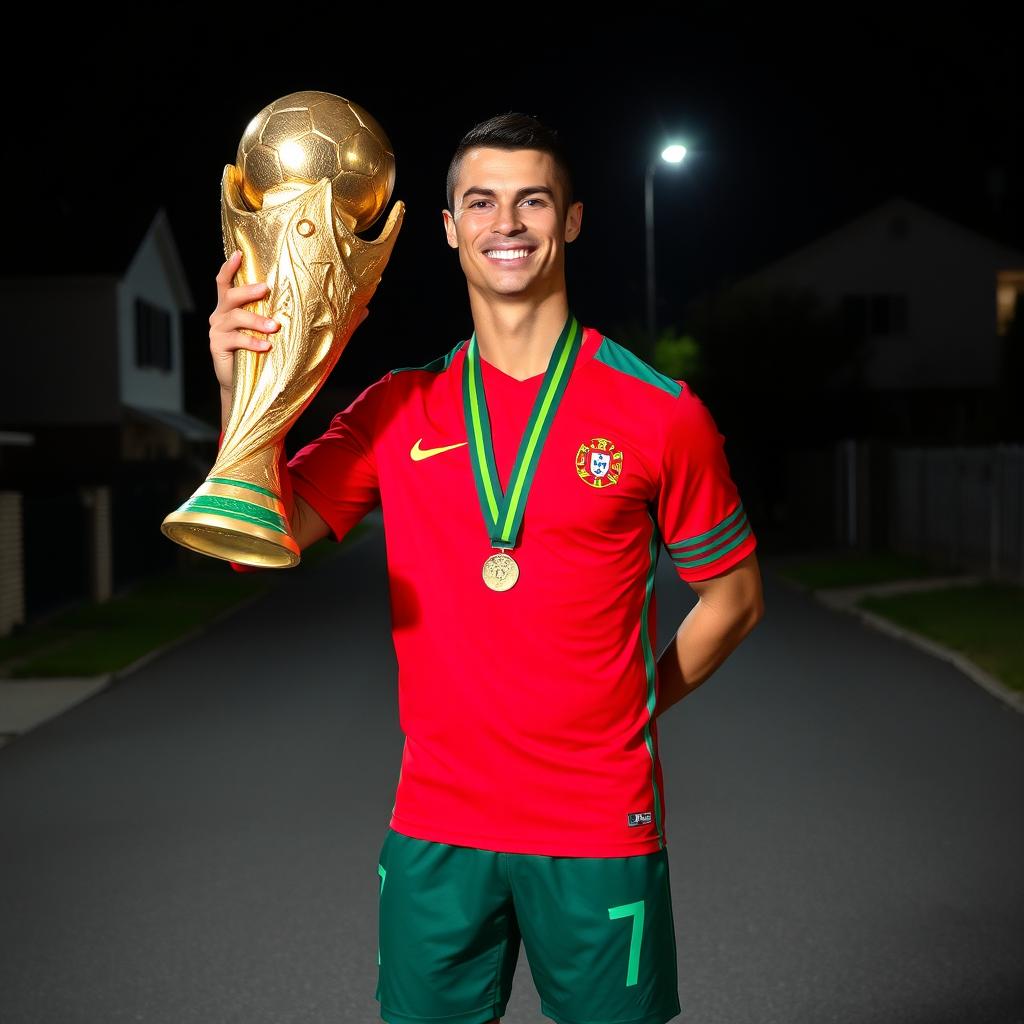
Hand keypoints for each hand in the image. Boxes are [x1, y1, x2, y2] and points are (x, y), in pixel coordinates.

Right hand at [209, 249, 370, 392]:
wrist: (252, 387)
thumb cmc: (273, 353)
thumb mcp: (293, 332)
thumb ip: (322, 318)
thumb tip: (364, 310)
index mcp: (237, 304)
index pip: (228, 280)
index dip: (231, 265)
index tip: (240, 252)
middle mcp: (223, 313)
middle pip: (231, 294)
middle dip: (248, 290)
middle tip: (266, 289)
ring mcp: (218, 330)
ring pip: (235, 317)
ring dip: (256, 321)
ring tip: (275, 328)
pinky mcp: (219, 348)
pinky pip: (234, 340)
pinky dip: (251, 342)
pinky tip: (267, 347)